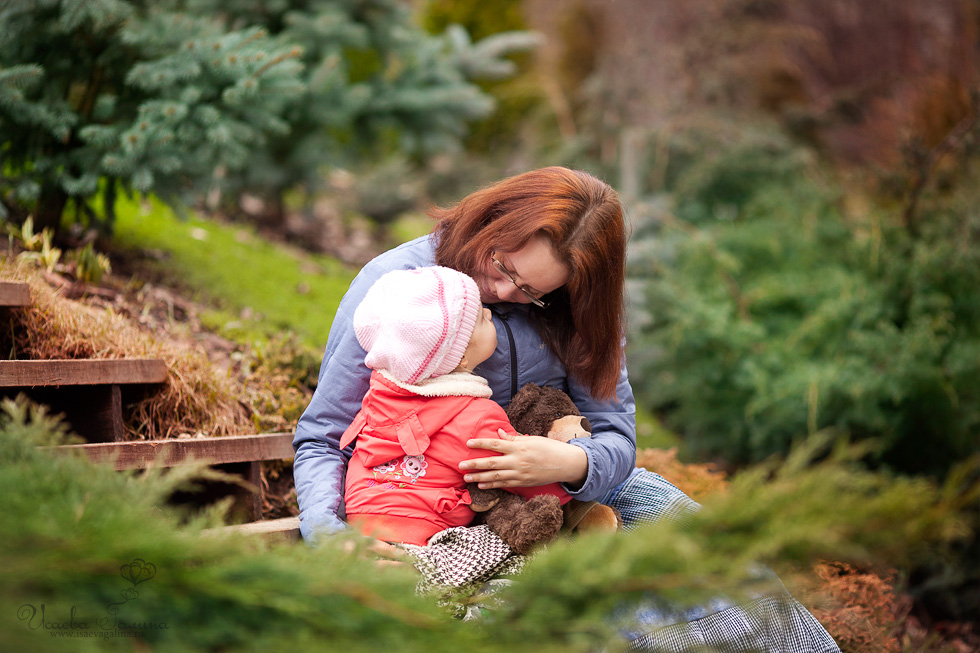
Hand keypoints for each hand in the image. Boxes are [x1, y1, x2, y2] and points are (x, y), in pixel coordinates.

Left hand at [460, 429, 587, 488]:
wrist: (565, 464)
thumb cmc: (549, 448)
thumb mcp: (532, 439)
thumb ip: (513, 438)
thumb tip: (497, 433)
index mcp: (519, 447)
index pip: (496, 444)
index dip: (481, 443)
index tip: (468, 443)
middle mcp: (518, 461)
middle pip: (491, 463)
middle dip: (474, 464)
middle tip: (460, 464)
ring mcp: (520, 474)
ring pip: (495, 476)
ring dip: (479, 477)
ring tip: (466, 477)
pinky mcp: (523, 483)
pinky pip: (504, 484)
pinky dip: (492, 485)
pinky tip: (481, 484)